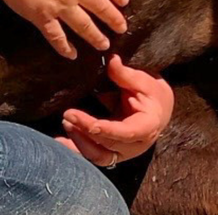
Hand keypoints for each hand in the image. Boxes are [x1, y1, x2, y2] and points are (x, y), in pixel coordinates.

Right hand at [0, 0, 127, 57]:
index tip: (124, 2)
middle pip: (101, 7)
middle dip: (113, 19)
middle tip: (122, 28)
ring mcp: (60, 5)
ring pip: (84, 25)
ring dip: (95, 36)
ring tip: (104, 44)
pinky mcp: (42, 16)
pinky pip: (57, 36)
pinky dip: (64, 47)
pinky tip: (71, 55)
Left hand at [55, 55, 173, 167]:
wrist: (157, 110)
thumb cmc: (151, 94)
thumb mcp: (143, 81)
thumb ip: (125, 74)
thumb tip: (111, 60)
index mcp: (147, 127)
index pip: (126, 133)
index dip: (106, 129)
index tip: (86, 122)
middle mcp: (136, 145)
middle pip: (108, 145)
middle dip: (86, 131)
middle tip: (68, 114)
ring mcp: (124, 152)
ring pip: (99, 156)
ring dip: (79, 142)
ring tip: (66, 123)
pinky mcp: (113, 152)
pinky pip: (93, 155)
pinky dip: (76, 150)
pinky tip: (60, 141)